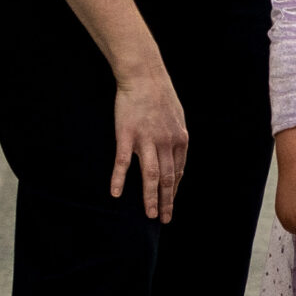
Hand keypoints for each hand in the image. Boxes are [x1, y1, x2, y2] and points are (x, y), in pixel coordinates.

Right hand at [111, 69, 188, 220]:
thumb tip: (176, 153)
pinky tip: (115, 194)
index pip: (178, 172)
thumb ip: (176, 137)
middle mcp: (166, 142)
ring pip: (151, 176)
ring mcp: (147, 140)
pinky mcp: (127, 135)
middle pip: (168, 178)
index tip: (170, 204)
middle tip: (164, 219)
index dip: (174, 190)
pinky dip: (119, 179)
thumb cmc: (160, 95)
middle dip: (167, 201)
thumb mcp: (177, 117)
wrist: (144, 76)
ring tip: (150, 215)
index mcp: (180, 139)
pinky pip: (123, 162)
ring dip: (151, 198)